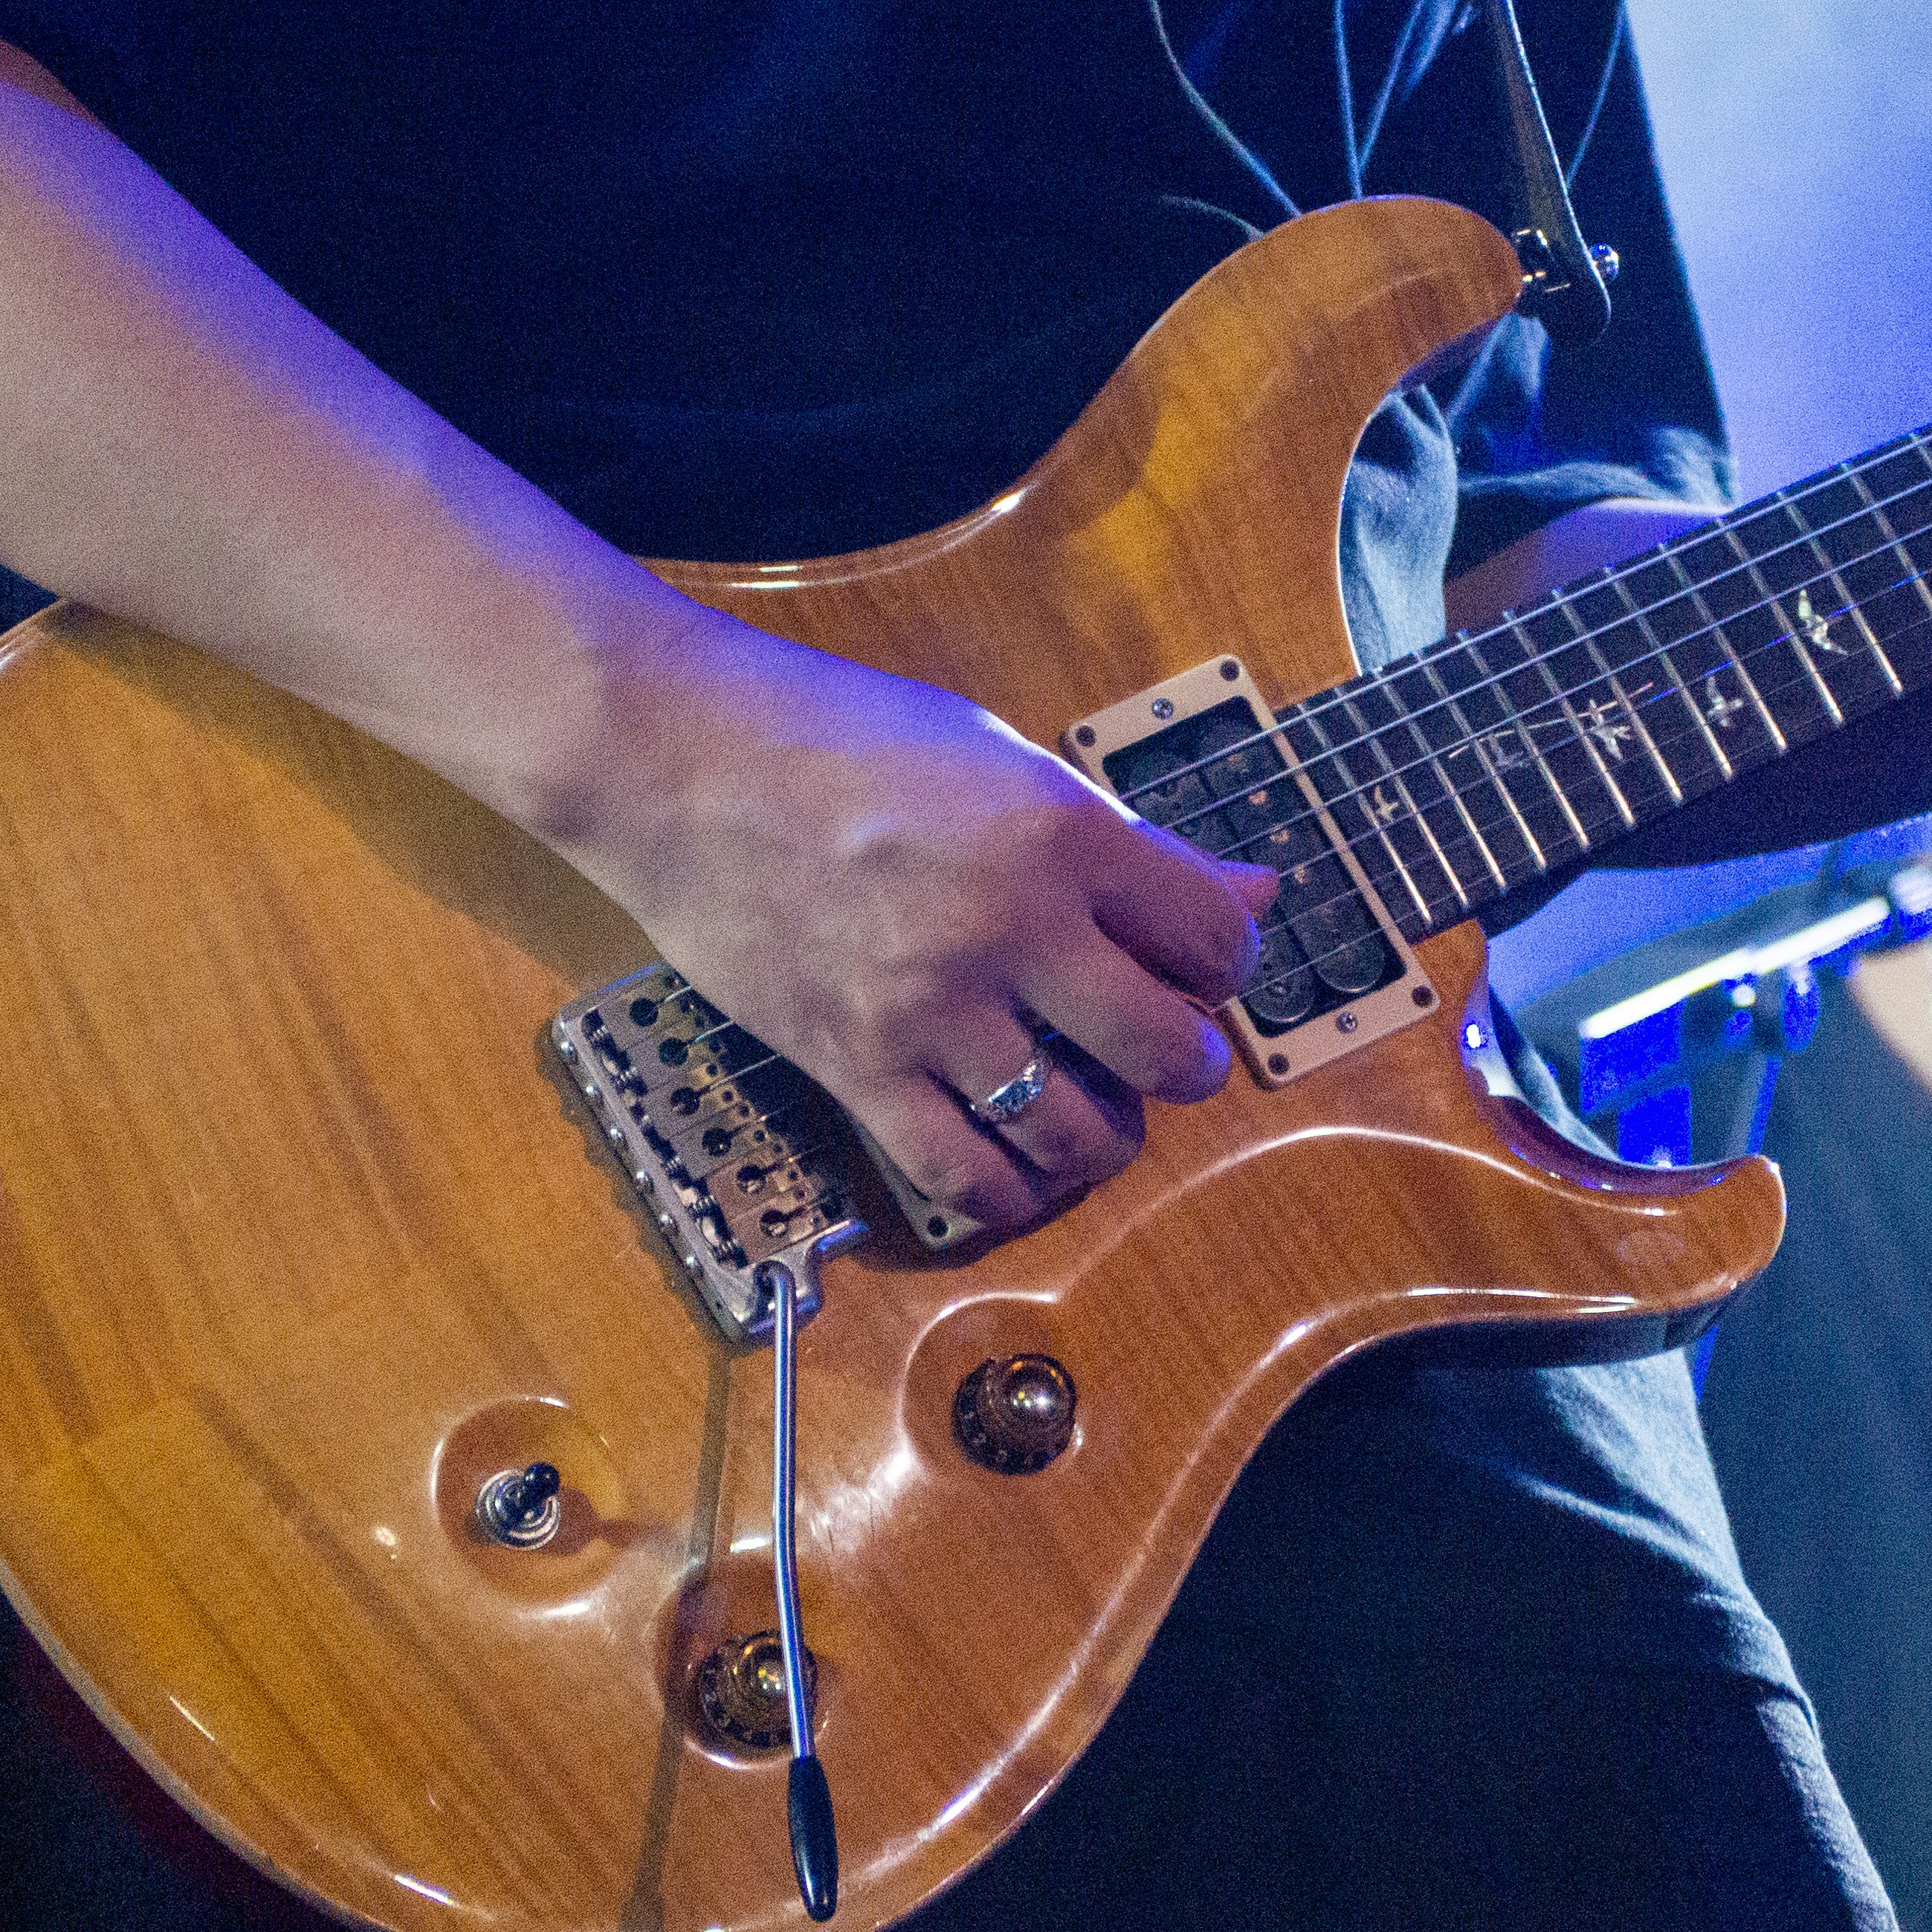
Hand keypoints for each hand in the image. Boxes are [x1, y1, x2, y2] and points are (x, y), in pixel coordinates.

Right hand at [572, 612, 1276, 1234]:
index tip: (1201, 963)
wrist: (678, 762)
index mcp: (1060, 835)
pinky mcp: (855, 1067)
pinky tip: (1019, 1168)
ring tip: (1093, 1108)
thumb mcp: (1006, 759)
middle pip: (1166, 1052)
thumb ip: (1130, 842)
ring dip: (1105, 1135)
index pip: (1214, 941)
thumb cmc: (845, 740)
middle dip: (1186, 1062)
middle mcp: (1008, 929)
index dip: (1227, 962)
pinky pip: (962, 1177)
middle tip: (1165, 1050)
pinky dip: (1010, 1192)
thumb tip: (1253, 892)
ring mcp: (928, 1009)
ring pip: (1074, 1133)